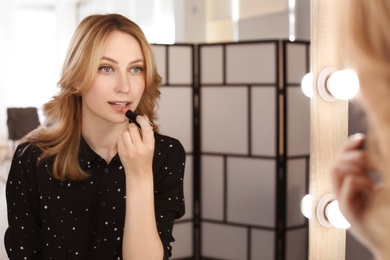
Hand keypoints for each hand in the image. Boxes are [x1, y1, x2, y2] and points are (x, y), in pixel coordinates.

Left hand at [117, 114, 154, 178]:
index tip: (139, 117)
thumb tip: (144, 117)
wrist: (139, 172)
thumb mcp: (151, 145)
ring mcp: (129, 151)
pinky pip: (119, 139)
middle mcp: (139, 148)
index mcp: (149, 146)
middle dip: (133, 126)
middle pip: (132, 128)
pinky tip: (127, 144)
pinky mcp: (121, 153)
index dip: (142, 120)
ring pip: (125, 133)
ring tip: (131, 138)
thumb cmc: (146, 157)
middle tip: (135, 130)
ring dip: (127, 133)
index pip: (146, 128)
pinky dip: (122, 139)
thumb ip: (148, 131)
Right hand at [330, 134, 389, 257]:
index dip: (348, 146)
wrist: (387, 239)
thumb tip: (371, 145)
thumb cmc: (385, 213)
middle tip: (374, 167)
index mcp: (349, 183)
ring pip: (335, 170)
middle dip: (354, 157)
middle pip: (336, 161)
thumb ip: (375, 169)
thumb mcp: (380, 186)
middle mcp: (342, 190)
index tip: (361, 139)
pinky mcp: (346, 210)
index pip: (340, 158)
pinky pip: (347, 185)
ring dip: (355, 169)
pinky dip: (360, 182)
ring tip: (371, 179)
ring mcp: (342, 200)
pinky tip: (372, 189)